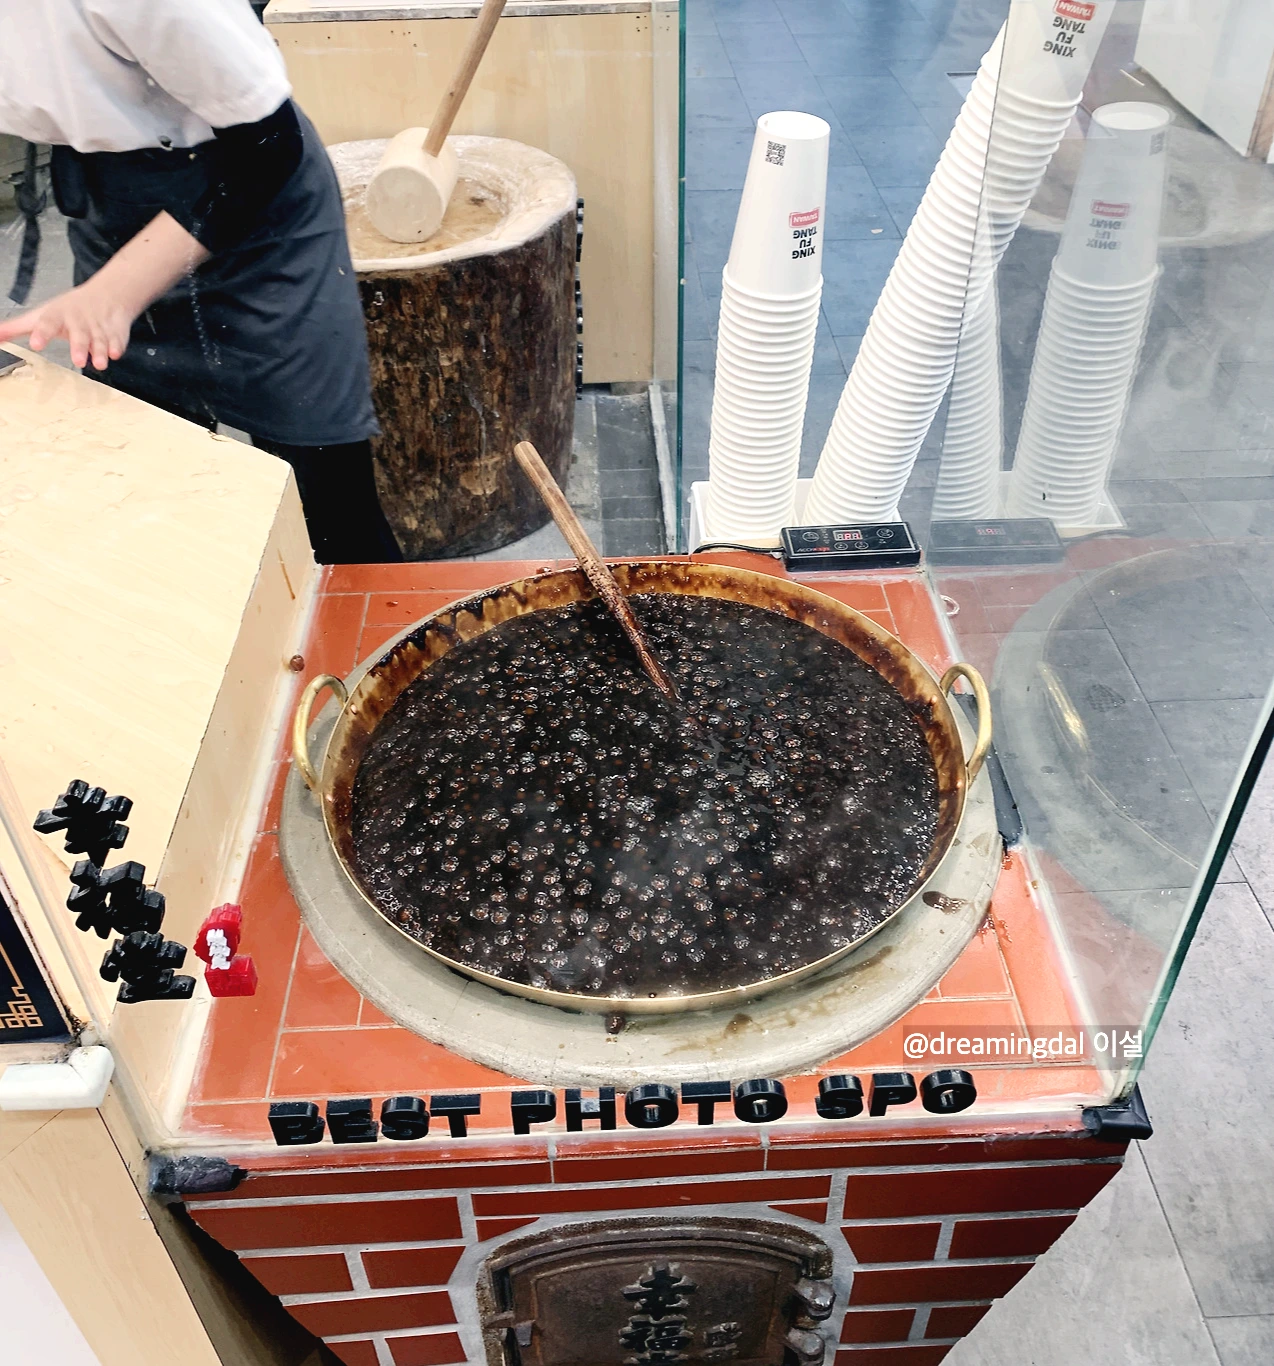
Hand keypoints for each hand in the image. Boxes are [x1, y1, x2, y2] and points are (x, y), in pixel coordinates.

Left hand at [0, 281, 137, 370]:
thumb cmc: (68, 310)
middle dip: (79, 347)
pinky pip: (116, 341)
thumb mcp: (40, 316)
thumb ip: (16, 329)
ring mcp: (98, 327)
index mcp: (57, 316)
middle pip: (79, 334)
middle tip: (77, 361)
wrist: (107, 296)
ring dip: (100, 351)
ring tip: (99, 364)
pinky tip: (115, 354)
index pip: (48, 324)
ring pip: (99, 340)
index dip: (42, 334)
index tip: (36, 344)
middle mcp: (78, 321)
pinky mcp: (115, 334)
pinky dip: (116, 347)